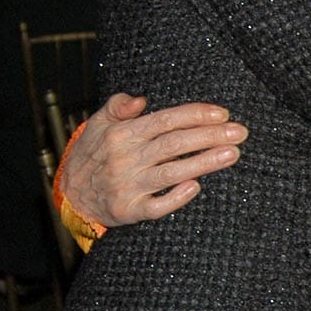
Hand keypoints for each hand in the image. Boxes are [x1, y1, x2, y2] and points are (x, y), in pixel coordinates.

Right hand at [59, 93, 247, 225]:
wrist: (71, 194)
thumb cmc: (93, 154)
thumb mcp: (97, 123)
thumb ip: (118, 106)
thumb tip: (141, 100)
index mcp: (122, 134)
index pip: (165, 120)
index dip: (195, 115)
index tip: (222, 114)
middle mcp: (127, 159)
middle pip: (174, 144)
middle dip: (210, 136)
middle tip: (240, 132)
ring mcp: (128, 186)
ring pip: (171, 173)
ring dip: (204, 162)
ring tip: (232, 154)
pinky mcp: (129, 210)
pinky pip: (156, 207)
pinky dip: (176, 198)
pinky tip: (196, 186)